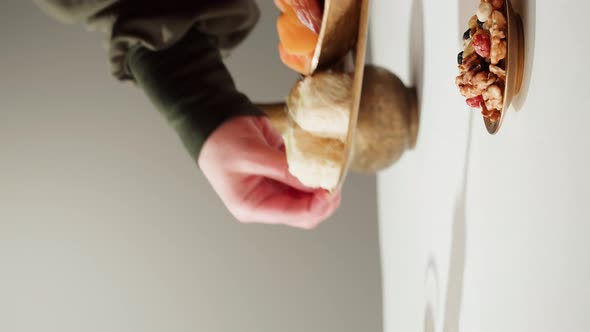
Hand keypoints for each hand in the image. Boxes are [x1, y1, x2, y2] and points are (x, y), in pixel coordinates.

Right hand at [199, 116, 341, 228]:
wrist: (216, 119)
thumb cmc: (221, 141)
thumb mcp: (252, 154)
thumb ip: (284, 169)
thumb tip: (315, 181)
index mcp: (252, 206)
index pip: (294, 215)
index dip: (317, 205)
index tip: (331, 187)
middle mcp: (265, 201)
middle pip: (306, 211)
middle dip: (324, 198)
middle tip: (336, 177)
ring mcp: (275, 188)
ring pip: (309, 196)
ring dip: (322, 184)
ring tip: (332, 168)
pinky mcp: (282, 173)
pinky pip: (305, 178)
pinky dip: (317, 171)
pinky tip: (323, 161)